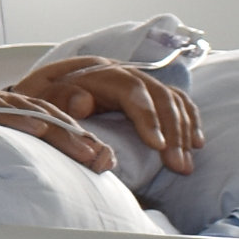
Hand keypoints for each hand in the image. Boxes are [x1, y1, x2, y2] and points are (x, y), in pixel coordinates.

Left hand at [10, 58, 200, 170]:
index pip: (132, 90)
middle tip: (179, 165)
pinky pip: (176, 101)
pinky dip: (189, 120)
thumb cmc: (42, 98)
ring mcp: (136, 81)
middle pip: (159, 95)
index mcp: (97, 73)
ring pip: (171, 99)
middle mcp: (122, 73)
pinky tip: (197, 142)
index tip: (158, 146)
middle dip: (173, 131)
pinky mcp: (145, 93)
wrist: (42, 89)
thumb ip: (60, 99)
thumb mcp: (42, 98)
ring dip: (184, 131)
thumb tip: (84, 102)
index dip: (148, 117)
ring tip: (186, 164)